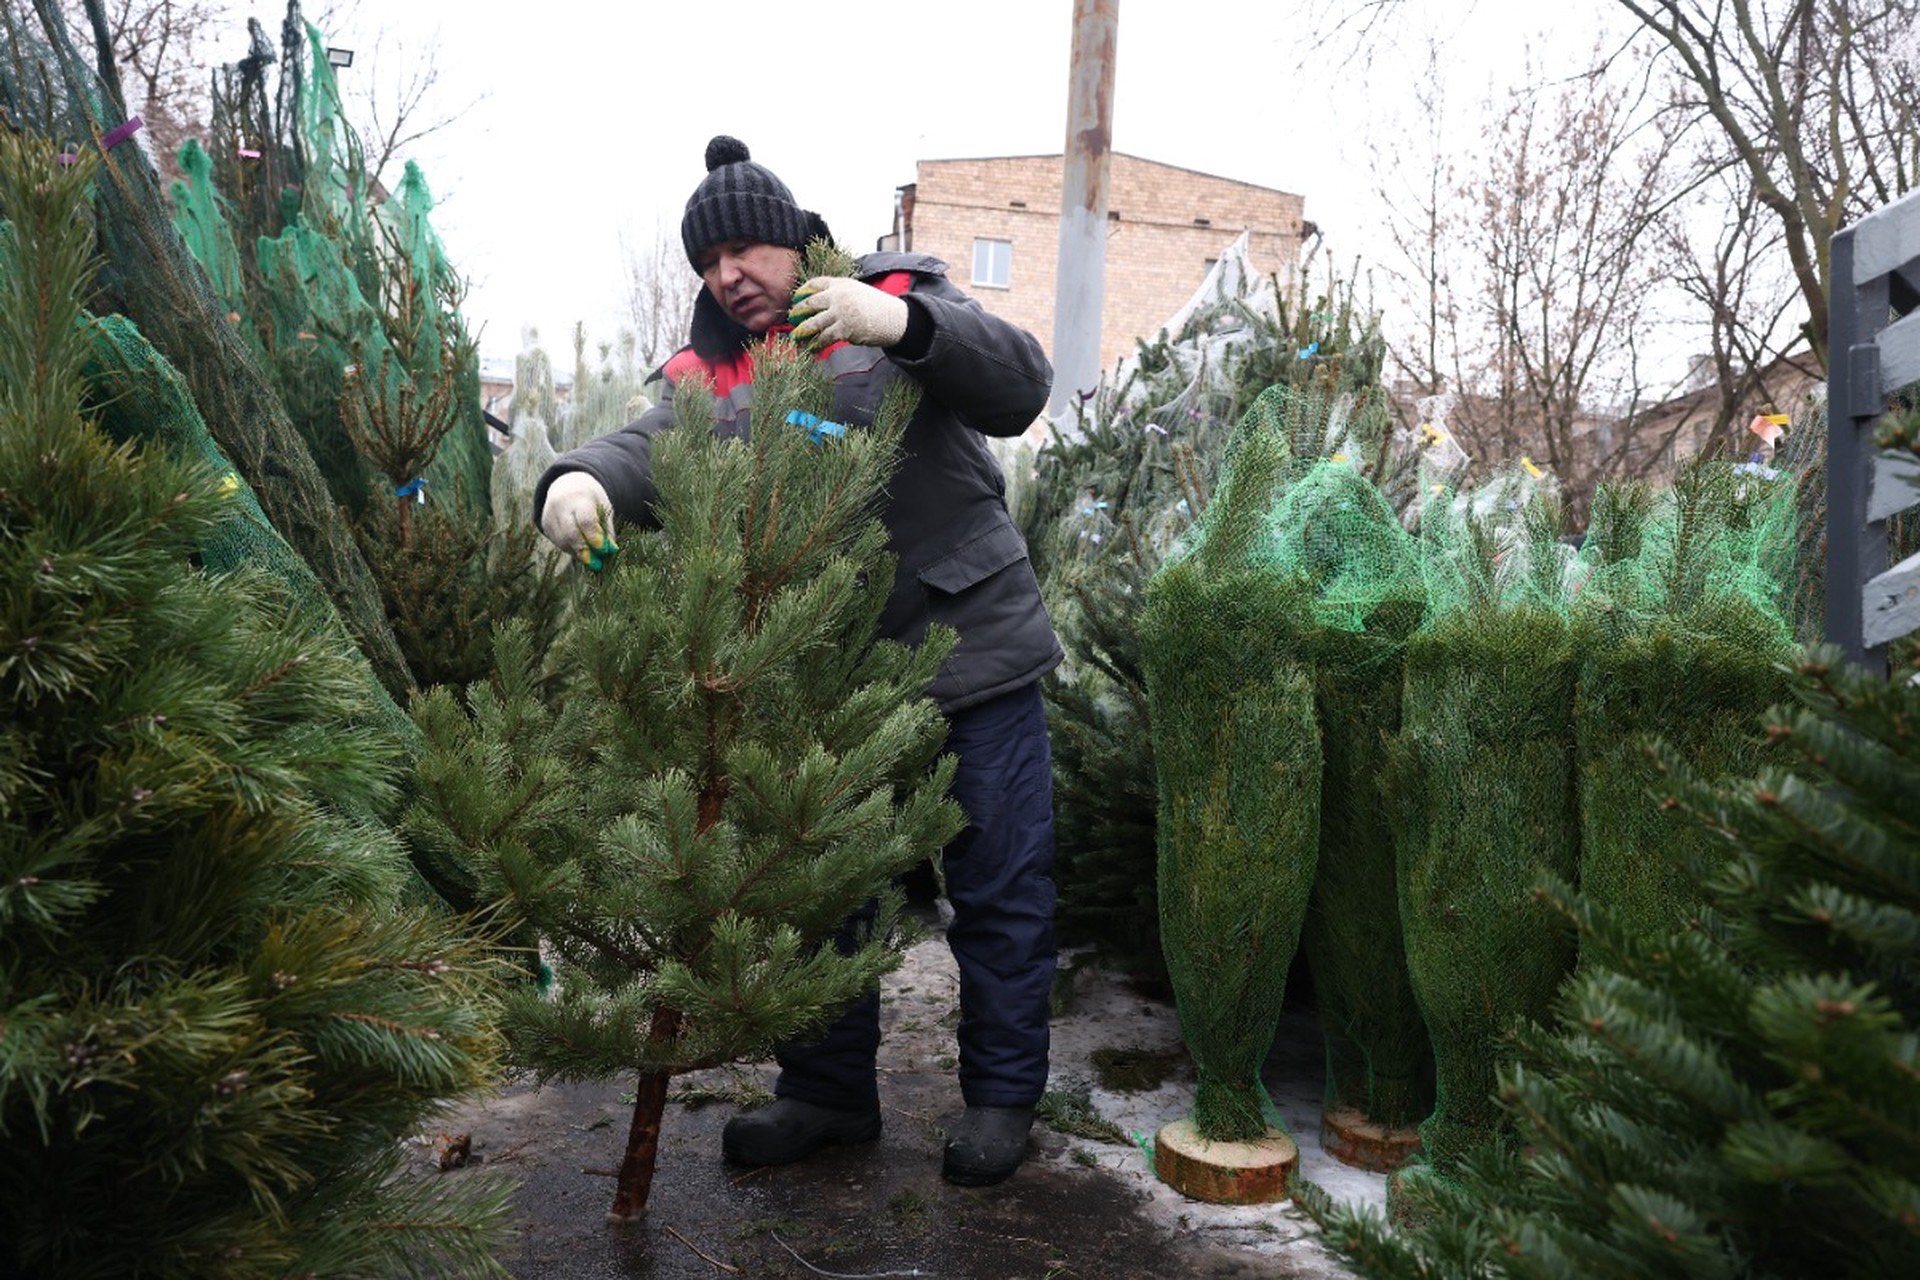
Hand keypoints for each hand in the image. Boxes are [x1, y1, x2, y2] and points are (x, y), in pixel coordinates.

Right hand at [540, 470, 619, 568]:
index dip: (594, 537)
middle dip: (584, 551)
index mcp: (580, 497)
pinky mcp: (545, 524)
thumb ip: (606, 528)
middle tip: (597, 565)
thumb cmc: (591, 499)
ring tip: (592, 561)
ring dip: (578, 553)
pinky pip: (558, 542)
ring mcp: (550, 515)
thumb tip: (610, 550)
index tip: (604, 550)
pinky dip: (571, 550)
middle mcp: (561, 505)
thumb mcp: (603, 507)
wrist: (567, 485)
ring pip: (563, 541)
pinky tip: (581, 553)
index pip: (585, 520)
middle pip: (570, 533)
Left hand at [788, 276, 908, 350]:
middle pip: (811, 302)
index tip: (796, 299)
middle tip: (792, 319)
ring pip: (814, 322)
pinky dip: (816, 344)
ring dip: (802, 331)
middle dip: (798, 311)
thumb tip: (822, 305)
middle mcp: (839, 295)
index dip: (803, 291)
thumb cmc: (877, 307)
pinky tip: (811, 349)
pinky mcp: (845, 329)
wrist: (894, 319)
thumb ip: (841, 295)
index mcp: (842, 284)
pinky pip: (824, 338)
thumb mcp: (858, 292)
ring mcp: (841, 312)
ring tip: (795, 338)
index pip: (816, 283)